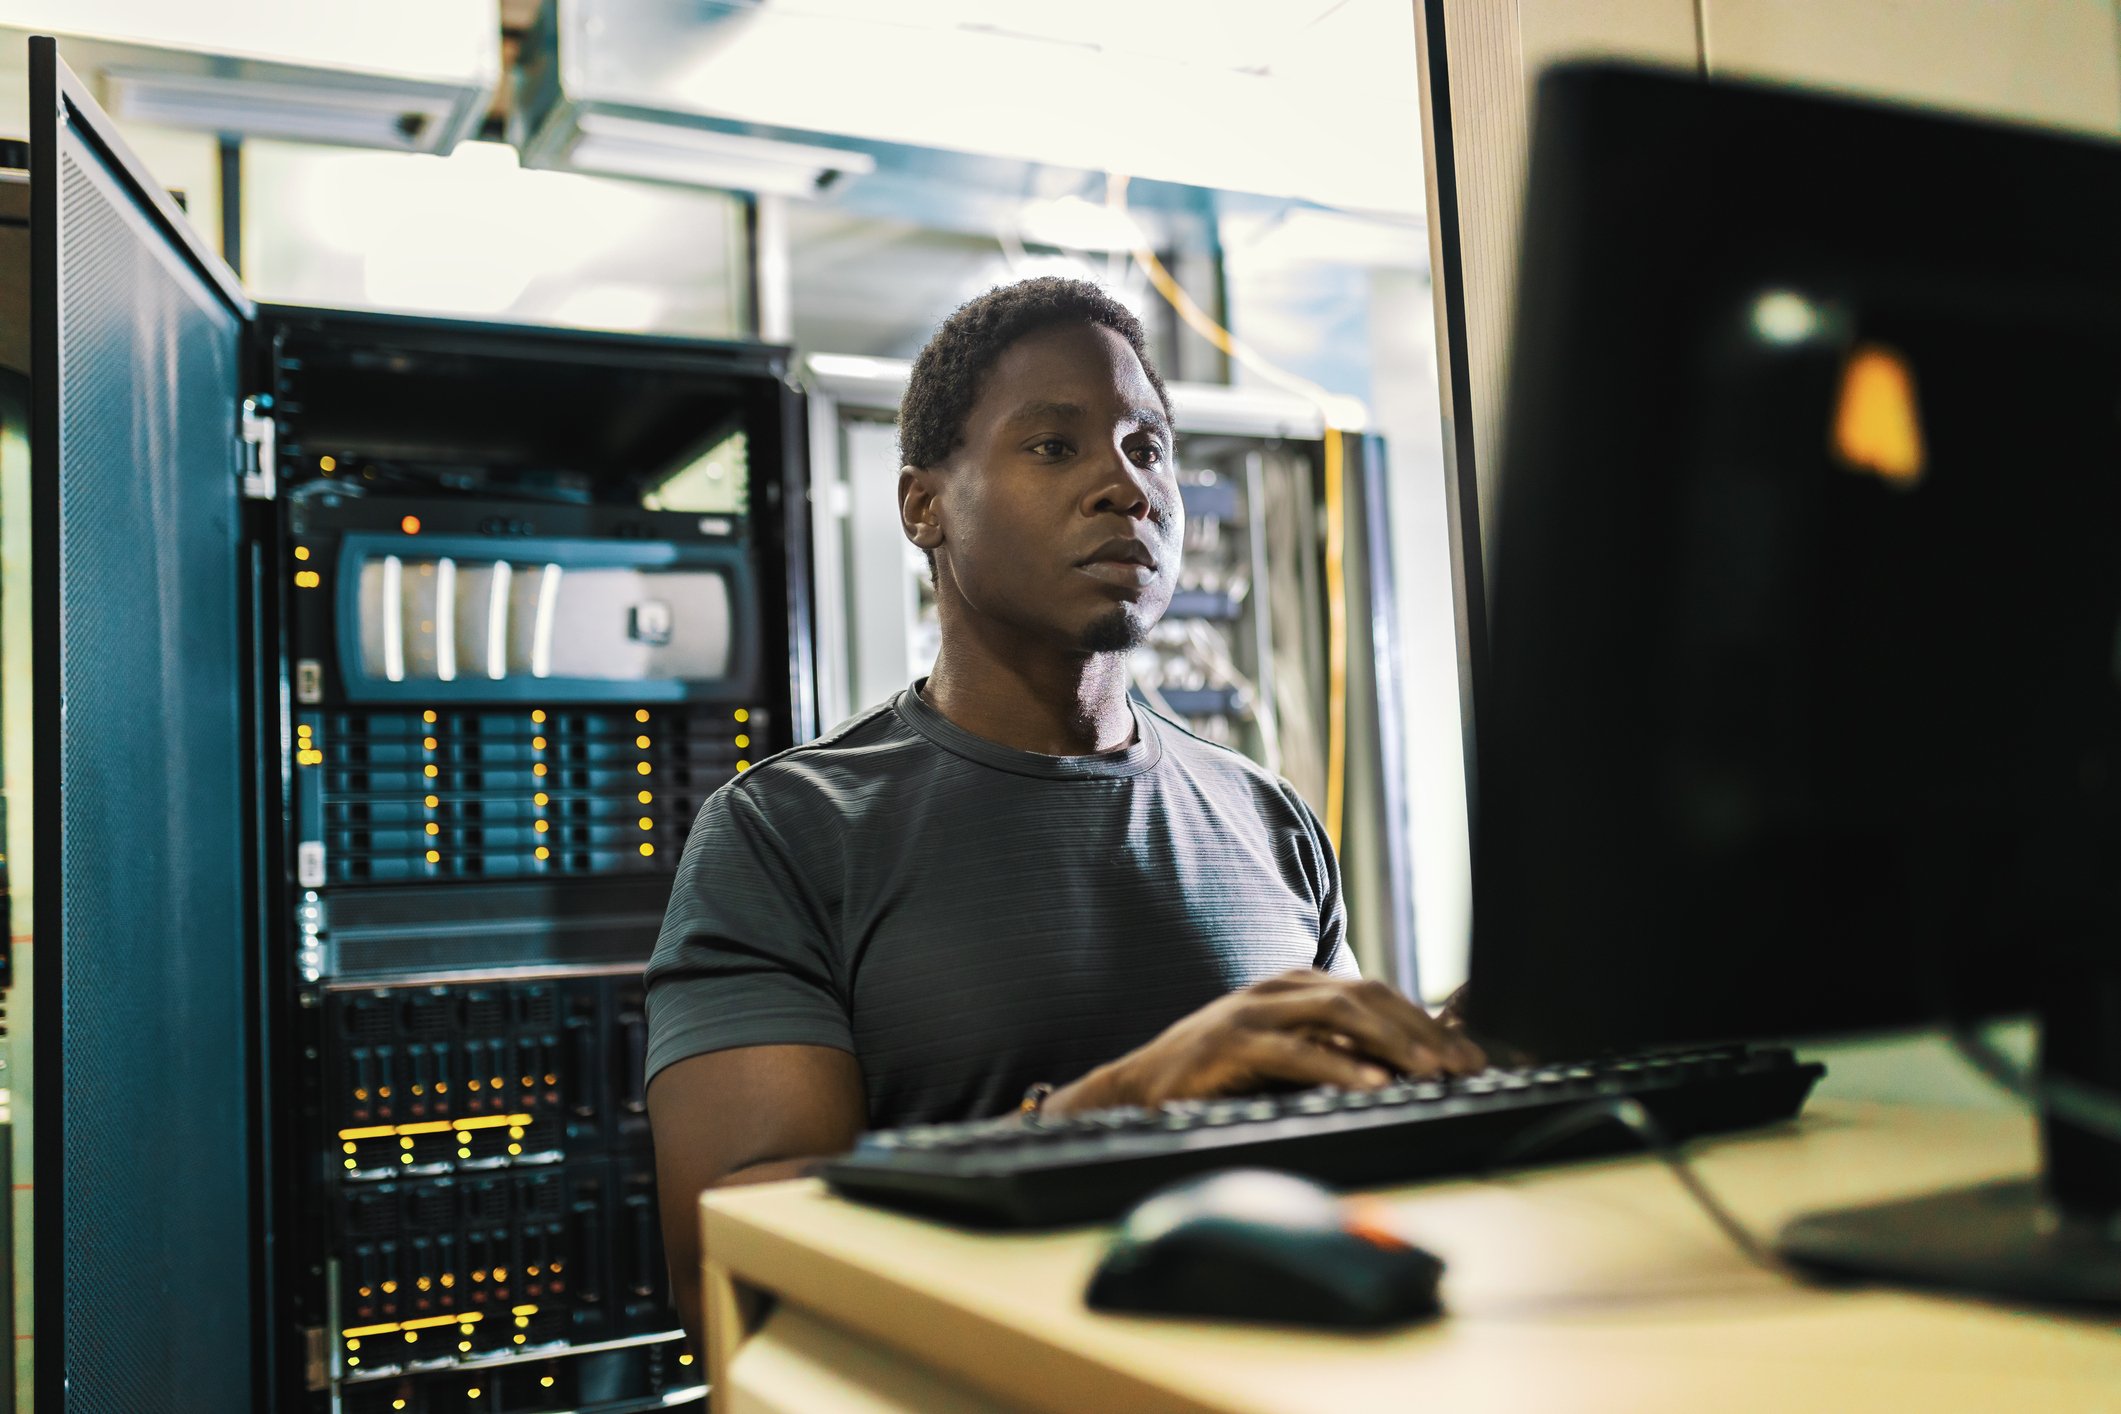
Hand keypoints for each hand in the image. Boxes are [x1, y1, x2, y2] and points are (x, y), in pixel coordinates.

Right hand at [1047, 970, 1486, 1115]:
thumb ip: (1333, 1052)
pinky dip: (1340, 1067)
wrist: (1140, 1088)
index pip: (1376, 992)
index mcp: (1297, 985)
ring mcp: (1255, 1012)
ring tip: (1431, 1072)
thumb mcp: (1284, 1056)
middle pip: (1367, 996)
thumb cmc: (1218, 1076)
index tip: (1468, 1055)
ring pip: (1338, 1014)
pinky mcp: (1234, 1044)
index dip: (1426, 1020)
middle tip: (1464, 1065)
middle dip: (1422, 1030)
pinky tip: (1373, 1085)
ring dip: (1392, 1042)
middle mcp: (1280, 988)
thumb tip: (1401, 1068)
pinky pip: (1296, 1052)